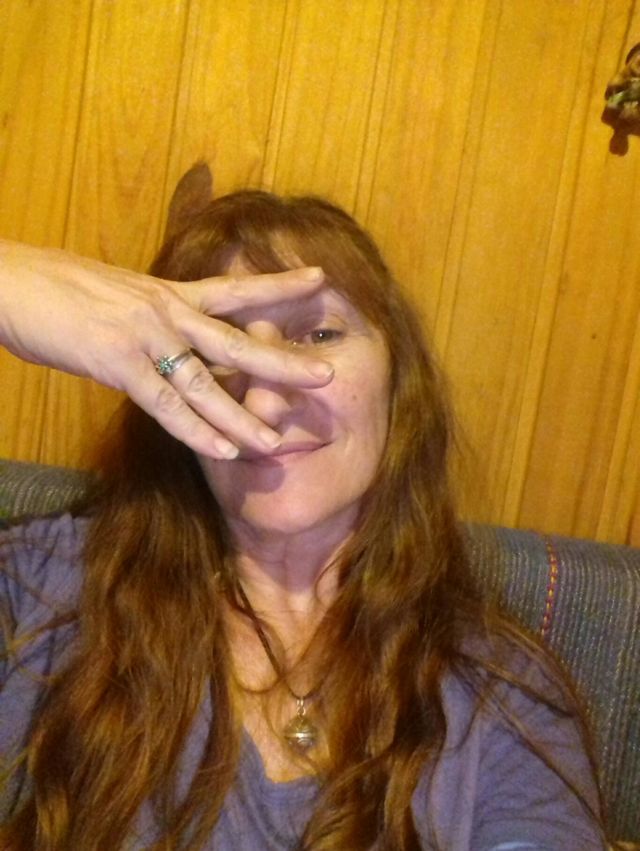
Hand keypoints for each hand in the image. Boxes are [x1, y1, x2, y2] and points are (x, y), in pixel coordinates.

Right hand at [0, 240, 332, 457]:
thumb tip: (177, 339)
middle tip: (327, 374)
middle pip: (237, 339)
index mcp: (169, 293)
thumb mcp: (120, 297)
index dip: (279, 286)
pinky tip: (224, 451)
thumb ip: (156, 318)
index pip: (236, 289)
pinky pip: (165, 404)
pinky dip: (196, 430)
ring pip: (207, 382)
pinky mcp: (118, 362)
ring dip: (244, 416)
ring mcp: (145, 336)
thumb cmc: (60, 289)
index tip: (320, 278)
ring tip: (278, 441)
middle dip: (283, 360)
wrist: (10, 285)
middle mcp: (167, 311)